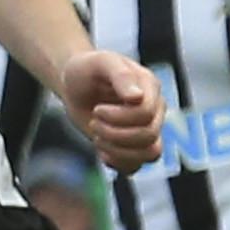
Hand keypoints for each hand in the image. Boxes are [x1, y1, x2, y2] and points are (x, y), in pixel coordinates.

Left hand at [60, 48, 160, 169]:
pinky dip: (116, 162)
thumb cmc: (87, 70)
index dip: (119, 117)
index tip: (97, 109)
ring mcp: (147, 129)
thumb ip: (120, 76)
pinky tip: (101, 151)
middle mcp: (154, 109)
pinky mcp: (134, 146)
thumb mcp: (100, 63)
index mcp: (150, 87)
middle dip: (114, 133)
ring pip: (150, 154)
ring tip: (97, 137)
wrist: (74, 85)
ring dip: (117, 150)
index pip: (146, 114)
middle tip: (94, 122)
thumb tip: (137, 97)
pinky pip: (136, 166)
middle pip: (148, 135)